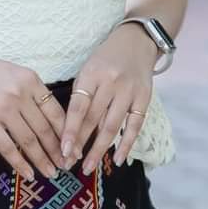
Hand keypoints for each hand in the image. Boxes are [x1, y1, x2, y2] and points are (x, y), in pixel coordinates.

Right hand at [0, 48, 67, 182]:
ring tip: (51, 173)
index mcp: (30, 80)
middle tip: (66, 165)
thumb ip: (31, 92)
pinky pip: (7, 148)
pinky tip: (28, 174)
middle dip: (57, 151)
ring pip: (28, 141)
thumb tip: (51, 120)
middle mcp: (19, 94)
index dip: (67, 133)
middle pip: (44, 129)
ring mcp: (2, 109)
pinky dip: (20, 164)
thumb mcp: (13, 73)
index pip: (55, 111)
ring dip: (42, 160)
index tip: (73, 148)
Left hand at [59, 24, 156, 174]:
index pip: (78, 107)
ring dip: (99, 149)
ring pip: (112, 126)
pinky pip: (135, 125)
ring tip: (88, 167)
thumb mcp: (87, 70)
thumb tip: (69, 131)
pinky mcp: (144, 98)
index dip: (70, 131)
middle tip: (69, 164)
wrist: (137, 41)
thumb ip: (80, 96)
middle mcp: (111, 83)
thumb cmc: (105, 60)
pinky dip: (126, 144)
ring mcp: (129, 91)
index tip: (63, 151)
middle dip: (81, 144)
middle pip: (93, 119)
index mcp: (91, 74)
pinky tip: (117, 160)